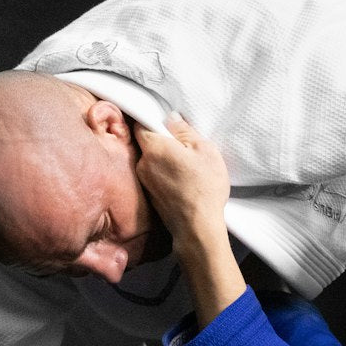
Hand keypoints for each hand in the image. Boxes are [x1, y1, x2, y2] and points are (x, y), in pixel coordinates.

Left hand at [133, 115, 229, 248]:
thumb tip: (171, 118)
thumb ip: (184, 130)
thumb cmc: (203, 187)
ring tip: (187, 168)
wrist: (197, 227)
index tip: (168, 124)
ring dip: (165, 162)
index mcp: (153, 147)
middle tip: (185, 148)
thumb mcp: (204, 149)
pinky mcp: (151, 197)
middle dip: (163, 143)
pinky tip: (184, 183)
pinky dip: (167, 177)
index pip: (140, 124)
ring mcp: (145, 182)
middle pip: (147, 145)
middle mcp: (143, 163)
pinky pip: (156, 178)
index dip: (153, 121)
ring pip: (152, 163)